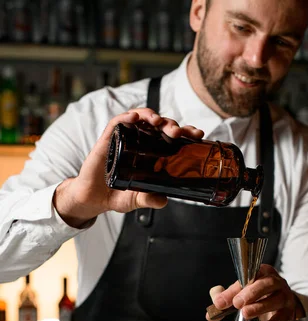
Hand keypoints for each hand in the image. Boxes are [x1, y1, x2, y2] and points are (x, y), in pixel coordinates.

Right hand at [53, 108, 203, 227]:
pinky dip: (126, 117)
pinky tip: (135, 117)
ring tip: (159, 122)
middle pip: (160, 126)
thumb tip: (164, 201)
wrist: (94, 199)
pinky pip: (117, 123)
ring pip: (141, 118)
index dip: (186, 133)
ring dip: (152, 116)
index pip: (172, 138)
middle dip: (171, 125)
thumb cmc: (117, 196)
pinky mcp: (108, 139)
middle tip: (178, 133)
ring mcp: (125, 139)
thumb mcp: (137, 199)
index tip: (198, 135)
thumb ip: (149, 199)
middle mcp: (141, 143)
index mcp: (152, 154)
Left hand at [206, 264, 304, 320]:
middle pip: (267, 284)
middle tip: (237, 304)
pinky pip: (283, 317)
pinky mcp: (289, 312)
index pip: (250, 276)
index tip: (225, 300)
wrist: (281, 304)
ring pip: (277, 299)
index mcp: (262, 272)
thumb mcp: (240, 292)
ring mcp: (285, 297)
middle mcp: (277, 282)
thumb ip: (225, 299)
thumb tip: (212, 312)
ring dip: (260, 307)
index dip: (238, 287)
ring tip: (246, 314)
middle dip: (252, 293)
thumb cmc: (258, 295)